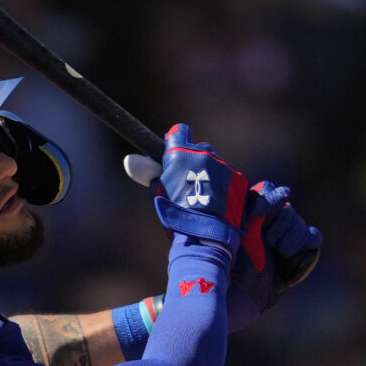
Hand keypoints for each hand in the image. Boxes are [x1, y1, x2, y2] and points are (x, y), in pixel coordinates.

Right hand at [151, 123, 251, 254]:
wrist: (206, 233)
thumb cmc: (176, 213)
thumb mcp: (158, 192)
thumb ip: (147, 172)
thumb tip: (128, 160)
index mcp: (180, 154)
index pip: (179, 132)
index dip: (176, 140)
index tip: (175, 148)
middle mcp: (203, 154)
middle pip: (199, 149)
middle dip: (194, 160)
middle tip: (188, 183)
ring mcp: (222, 165)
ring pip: (215, 163)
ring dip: (210, 173)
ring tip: (204, 196)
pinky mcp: (237, 178)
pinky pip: (228, 176)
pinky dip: (223, 185)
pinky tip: (217, 200)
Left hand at [225, 182, 322, 330]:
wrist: (239, 296)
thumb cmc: (231, 263)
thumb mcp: (242, 230)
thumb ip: (261, 208)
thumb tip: (285, 191)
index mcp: (251, 213)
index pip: (270, 192)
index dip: (270, 204)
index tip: (262, 220)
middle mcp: (268, 224)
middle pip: (287, 209)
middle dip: (281, 225)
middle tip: (270, 242)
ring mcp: (283, 239)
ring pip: (300, 223)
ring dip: (291, 238)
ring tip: (279, 252)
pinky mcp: (298, 254)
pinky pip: (313, 237)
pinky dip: (306, 242)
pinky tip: (290, 254)